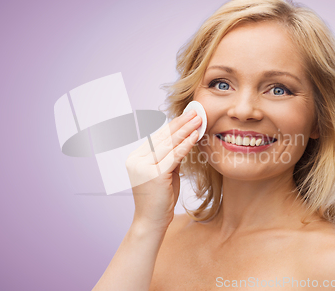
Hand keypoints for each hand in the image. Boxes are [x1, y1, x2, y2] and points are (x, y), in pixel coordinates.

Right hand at [125, 109, 201, 231]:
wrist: (151, 223)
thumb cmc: (159, 201)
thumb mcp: (165, 174)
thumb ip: (170, 158)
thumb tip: (184, 141)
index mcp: (136, 158)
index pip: (157, 137)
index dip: (174, 125)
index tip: (187, 115)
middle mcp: (136, 160)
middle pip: (163, 137)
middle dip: (181, 123)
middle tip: (195, 111)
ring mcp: (143, 167)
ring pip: (168, 144)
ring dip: (185, 130)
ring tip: (199, 119)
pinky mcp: (154, 175)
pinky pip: (173, 156)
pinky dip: (186, 145)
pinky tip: (195, 136)